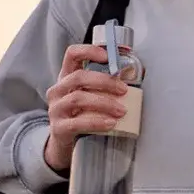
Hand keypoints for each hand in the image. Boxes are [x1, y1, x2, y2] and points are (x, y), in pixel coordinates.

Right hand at [43, 43, 128, 171]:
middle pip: (78, 77)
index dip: (89, 51)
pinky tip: (110, 124)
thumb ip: (105, 84)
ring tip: (121, 110)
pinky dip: (97, 122)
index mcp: (66, 77)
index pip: (72, 54)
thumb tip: (137, 72)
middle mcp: (58, 90)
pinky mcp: (58, 128)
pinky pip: (77, 123)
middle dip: (104, 82)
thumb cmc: (80, 114)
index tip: (107, 57)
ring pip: (78, 98)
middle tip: (124, 90)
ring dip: (104, 103)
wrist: (64, 141)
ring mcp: (56, 109)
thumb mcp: (89, 96)